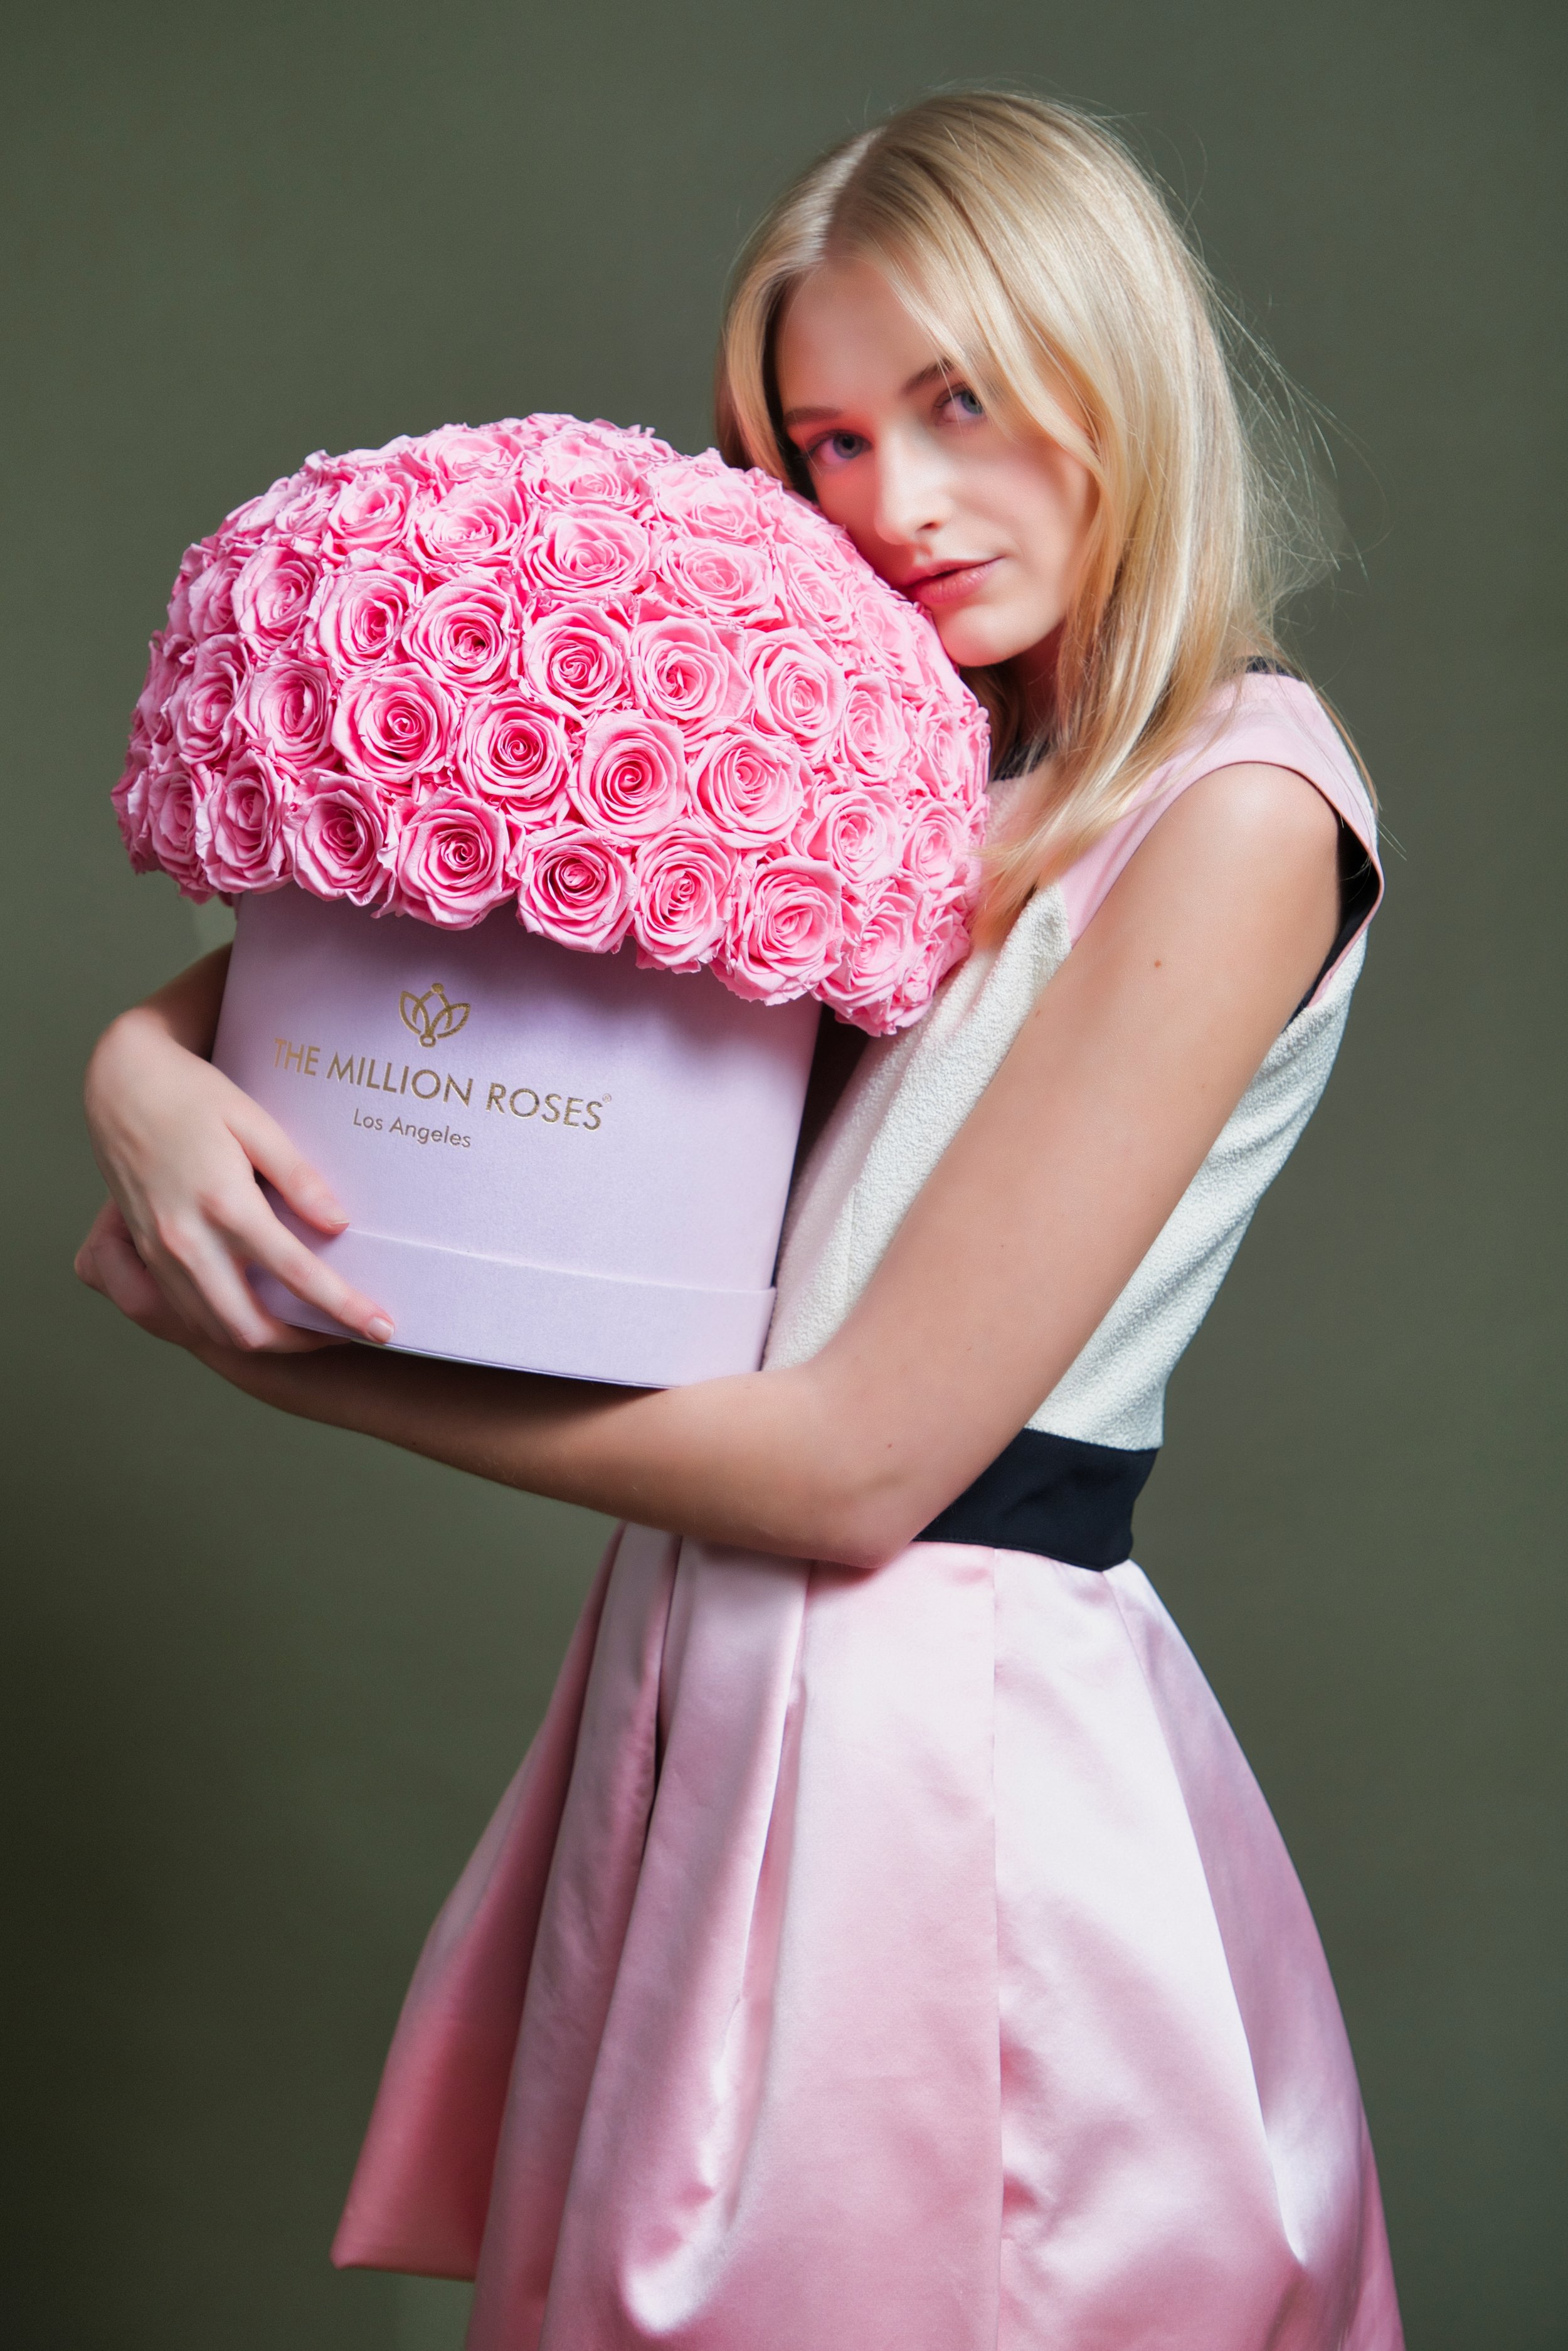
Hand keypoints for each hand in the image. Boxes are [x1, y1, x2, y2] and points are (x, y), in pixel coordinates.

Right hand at [80, 980, 394, 1352]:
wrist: (123, 1085)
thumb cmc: (194, 1096)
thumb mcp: (255, 1122)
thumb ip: (298, 1178)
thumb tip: (339, 1225)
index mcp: (225, 1205)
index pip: (296, 1275)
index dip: (344, 1309)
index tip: (383, 1327)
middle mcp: (188, 1241)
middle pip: (250, 1329)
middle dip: (303, 1345)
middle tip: (348, 1334)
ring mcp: (161, 1254)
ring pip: (216, 1331)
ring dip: (267, 1342)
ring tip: (312, 1328)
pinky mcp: (146, 1255)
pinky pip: (189, 1313)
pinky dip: (228, 1325)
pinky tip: (261, 1310)